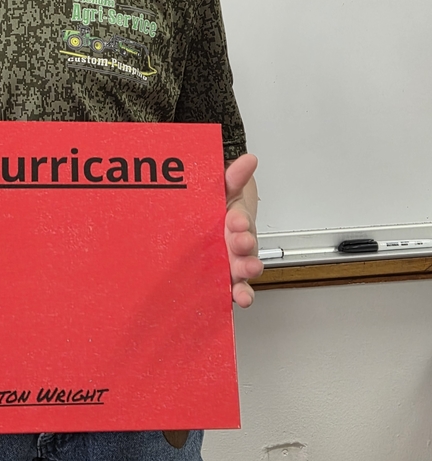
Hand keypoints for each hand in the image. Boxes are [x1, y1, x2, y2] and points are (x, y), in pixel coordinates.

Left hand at [224, 153, 261, 308]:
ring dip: (246, 275)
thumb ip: (232, 176)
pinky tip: (238, 302)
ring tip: (245, 280)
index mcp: (235, 220)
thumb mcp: (222, 189)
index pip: (240, 220)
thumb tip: (249, 159)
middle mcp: (236, 244)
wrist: (211, 223)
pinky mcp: (224, 279)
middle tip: (242, 246)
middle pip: (245, 249)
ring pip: (243, 272)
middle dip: (245, 250)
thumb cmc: (218, 208)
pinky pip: (233, 289)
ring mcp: (231, 263)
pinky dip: (239, 297)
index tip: (235, 221)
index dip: (240, 222)